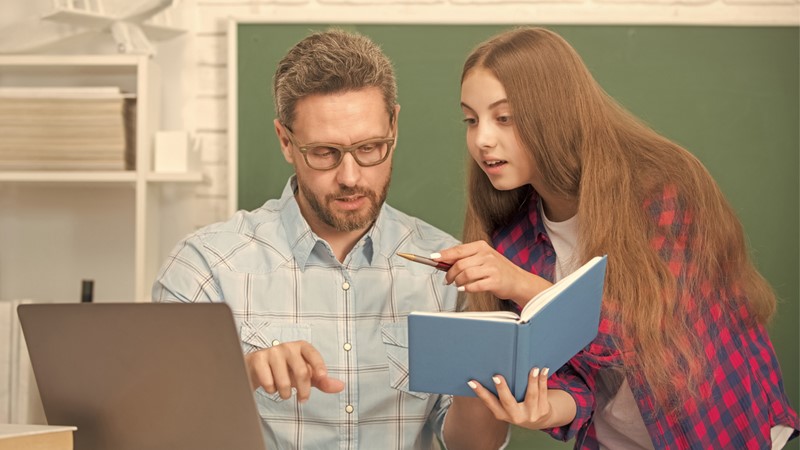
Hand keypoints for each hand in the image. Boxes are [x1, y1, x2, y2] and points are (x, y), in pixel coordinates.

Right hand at [245, 340, 344, 402]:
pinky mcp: (258, 359)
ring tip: (284, 392)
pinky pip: (268, 382)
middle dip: (304, 391)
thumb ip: (322, 381)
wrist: (257, 368)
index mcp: (301, 347)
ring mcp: (272, 352)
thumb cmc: (285, 370)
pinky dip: (271, 390)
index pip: (313, 354)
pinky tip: (270, 385)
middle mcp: (287, 347)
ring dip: (285, 393)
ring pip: (284, 381)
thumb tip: (340, 386)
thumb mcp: (304, 374)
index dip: (319, 365)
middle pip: (301, 371)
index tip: (322, 377)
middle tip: (303, 400)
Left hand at [434, 241, 550, 305]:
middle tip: (447, 280)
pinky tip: (464, 289)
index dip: (444, 255)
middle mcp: (487, 255)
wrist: (518, 280)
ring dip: (457, 281)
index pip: (458, 249)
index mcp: (481, 246)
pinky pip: (475, 285)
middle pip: (459, 263)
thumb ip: (465, 258)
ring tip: (457, 284)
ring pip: (465, 274)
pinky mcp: (495, 281)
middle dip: (449, 273)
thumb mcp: (482, 258)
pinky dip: (466, 288)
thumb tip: (443, 261)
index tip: (433, 258)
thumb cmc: (497, 270)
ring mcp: (492, 268)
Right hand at [468, 368, 554, 429]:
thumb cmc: (517, 406)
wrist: (539, 419)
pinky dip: (543, 380)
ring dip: (531, 381)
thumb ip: (499, 395)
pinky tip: (543, 370)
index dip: (480, 392)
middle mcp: (515, 416)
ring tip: (532, 369)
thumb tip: (486, 370)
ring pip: (531, 396)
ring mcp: (530, 414)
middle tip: (496, 376)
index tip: (471, 382)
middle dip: (502, 389)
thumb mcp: (506, 407)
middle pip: (508, 402)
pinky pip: (543, 393)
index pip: (489, 402)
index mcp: (502, 414)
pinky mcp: (543, 410)